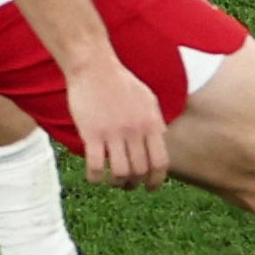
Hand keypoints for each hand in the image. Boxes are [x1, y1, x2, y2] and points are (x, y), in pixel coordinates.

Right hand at [64, 58, 168, 188]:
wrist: (95, 68)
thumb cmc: (120, 82)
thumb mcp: (148, 99)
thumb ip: (155, 121)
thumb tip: (162, 138)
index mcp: (151, 123)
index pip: (161, 162)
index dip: (157, 180)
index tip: (151, 187)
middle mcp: (135, 131)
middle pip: (141, 171)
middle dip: (135, 184)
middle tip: (128, 185)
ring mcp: (114, 133)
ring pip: (120, 173)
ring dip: (117, 183)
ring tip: (112, 180)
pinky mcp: (92, 134)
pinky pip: (96, 167)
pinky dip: (96, 178)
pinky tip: (95, 176)